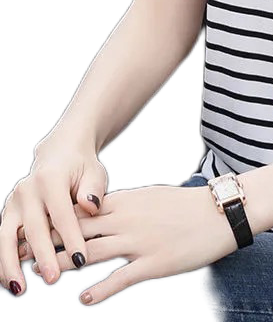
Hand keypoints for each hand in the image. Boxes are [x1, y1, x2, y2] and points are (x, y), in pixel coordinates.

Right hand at [0, 132, 106, 296]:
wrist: (60, 154)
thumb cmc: (81, 167)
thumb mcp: (94, 173)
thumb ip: (94, 190)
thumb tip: (91, 206)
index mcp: (51, 179)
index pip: (62, 214)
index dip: (71, 238)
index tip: (81, 259)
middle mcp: (27, 191)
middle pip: (34, 228)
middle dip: (43, 256)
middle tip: (54, 277)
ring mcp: (14, 203)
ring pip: (6, 238)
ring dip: (11, 265)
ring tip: (20, 288)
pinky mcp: (8, 214)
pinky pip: (3, 240)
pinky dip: (5, 261)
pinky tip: (12, 280)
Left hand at [30, 183, 237, 304]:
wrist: (221, 212)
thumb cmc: (188, 206)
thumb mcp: (153, 198)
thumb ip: (126, 206)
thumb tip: (103, 211)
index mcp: (128, 201)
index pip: (80, 211)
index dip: (52, 219)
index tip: (28, 228)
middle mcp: (129, 219)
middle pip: (79, 230)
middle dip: (47, 241)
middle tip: (20, 253)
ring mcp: (141, 241)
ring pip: (93, 252)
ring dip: (65, 263)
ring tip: (42, 274)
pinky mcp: (155, 262)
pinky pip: (122, 277)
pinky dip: (101, 289)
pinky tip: (84, 299)